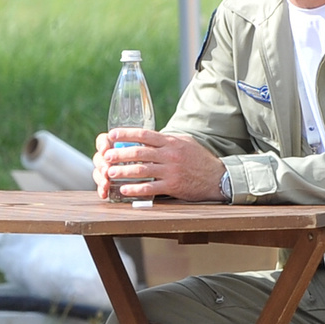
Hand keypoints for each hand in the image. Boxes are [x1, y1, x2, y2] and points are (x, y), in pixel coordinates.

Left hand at [93, 128, 224, 202]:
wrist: (217, 178)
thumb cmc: (199, 159)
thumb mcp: (185, 142)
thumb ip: (167, 140)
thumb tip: (147, 137)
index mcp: (171, 142)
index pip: (145, 135)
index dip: (127, 134)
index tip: (112, 134)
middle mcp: (170, 155)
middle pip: (139, 152)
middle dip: (120, 154)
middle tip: (106, 156)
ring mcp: (171, 171)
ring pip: (142, 170)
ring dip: (124, 172)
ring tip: (110, 173)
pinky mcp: (173, 186)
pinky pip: (150, 187)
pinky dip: (136, 189)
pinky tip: (124, 190)